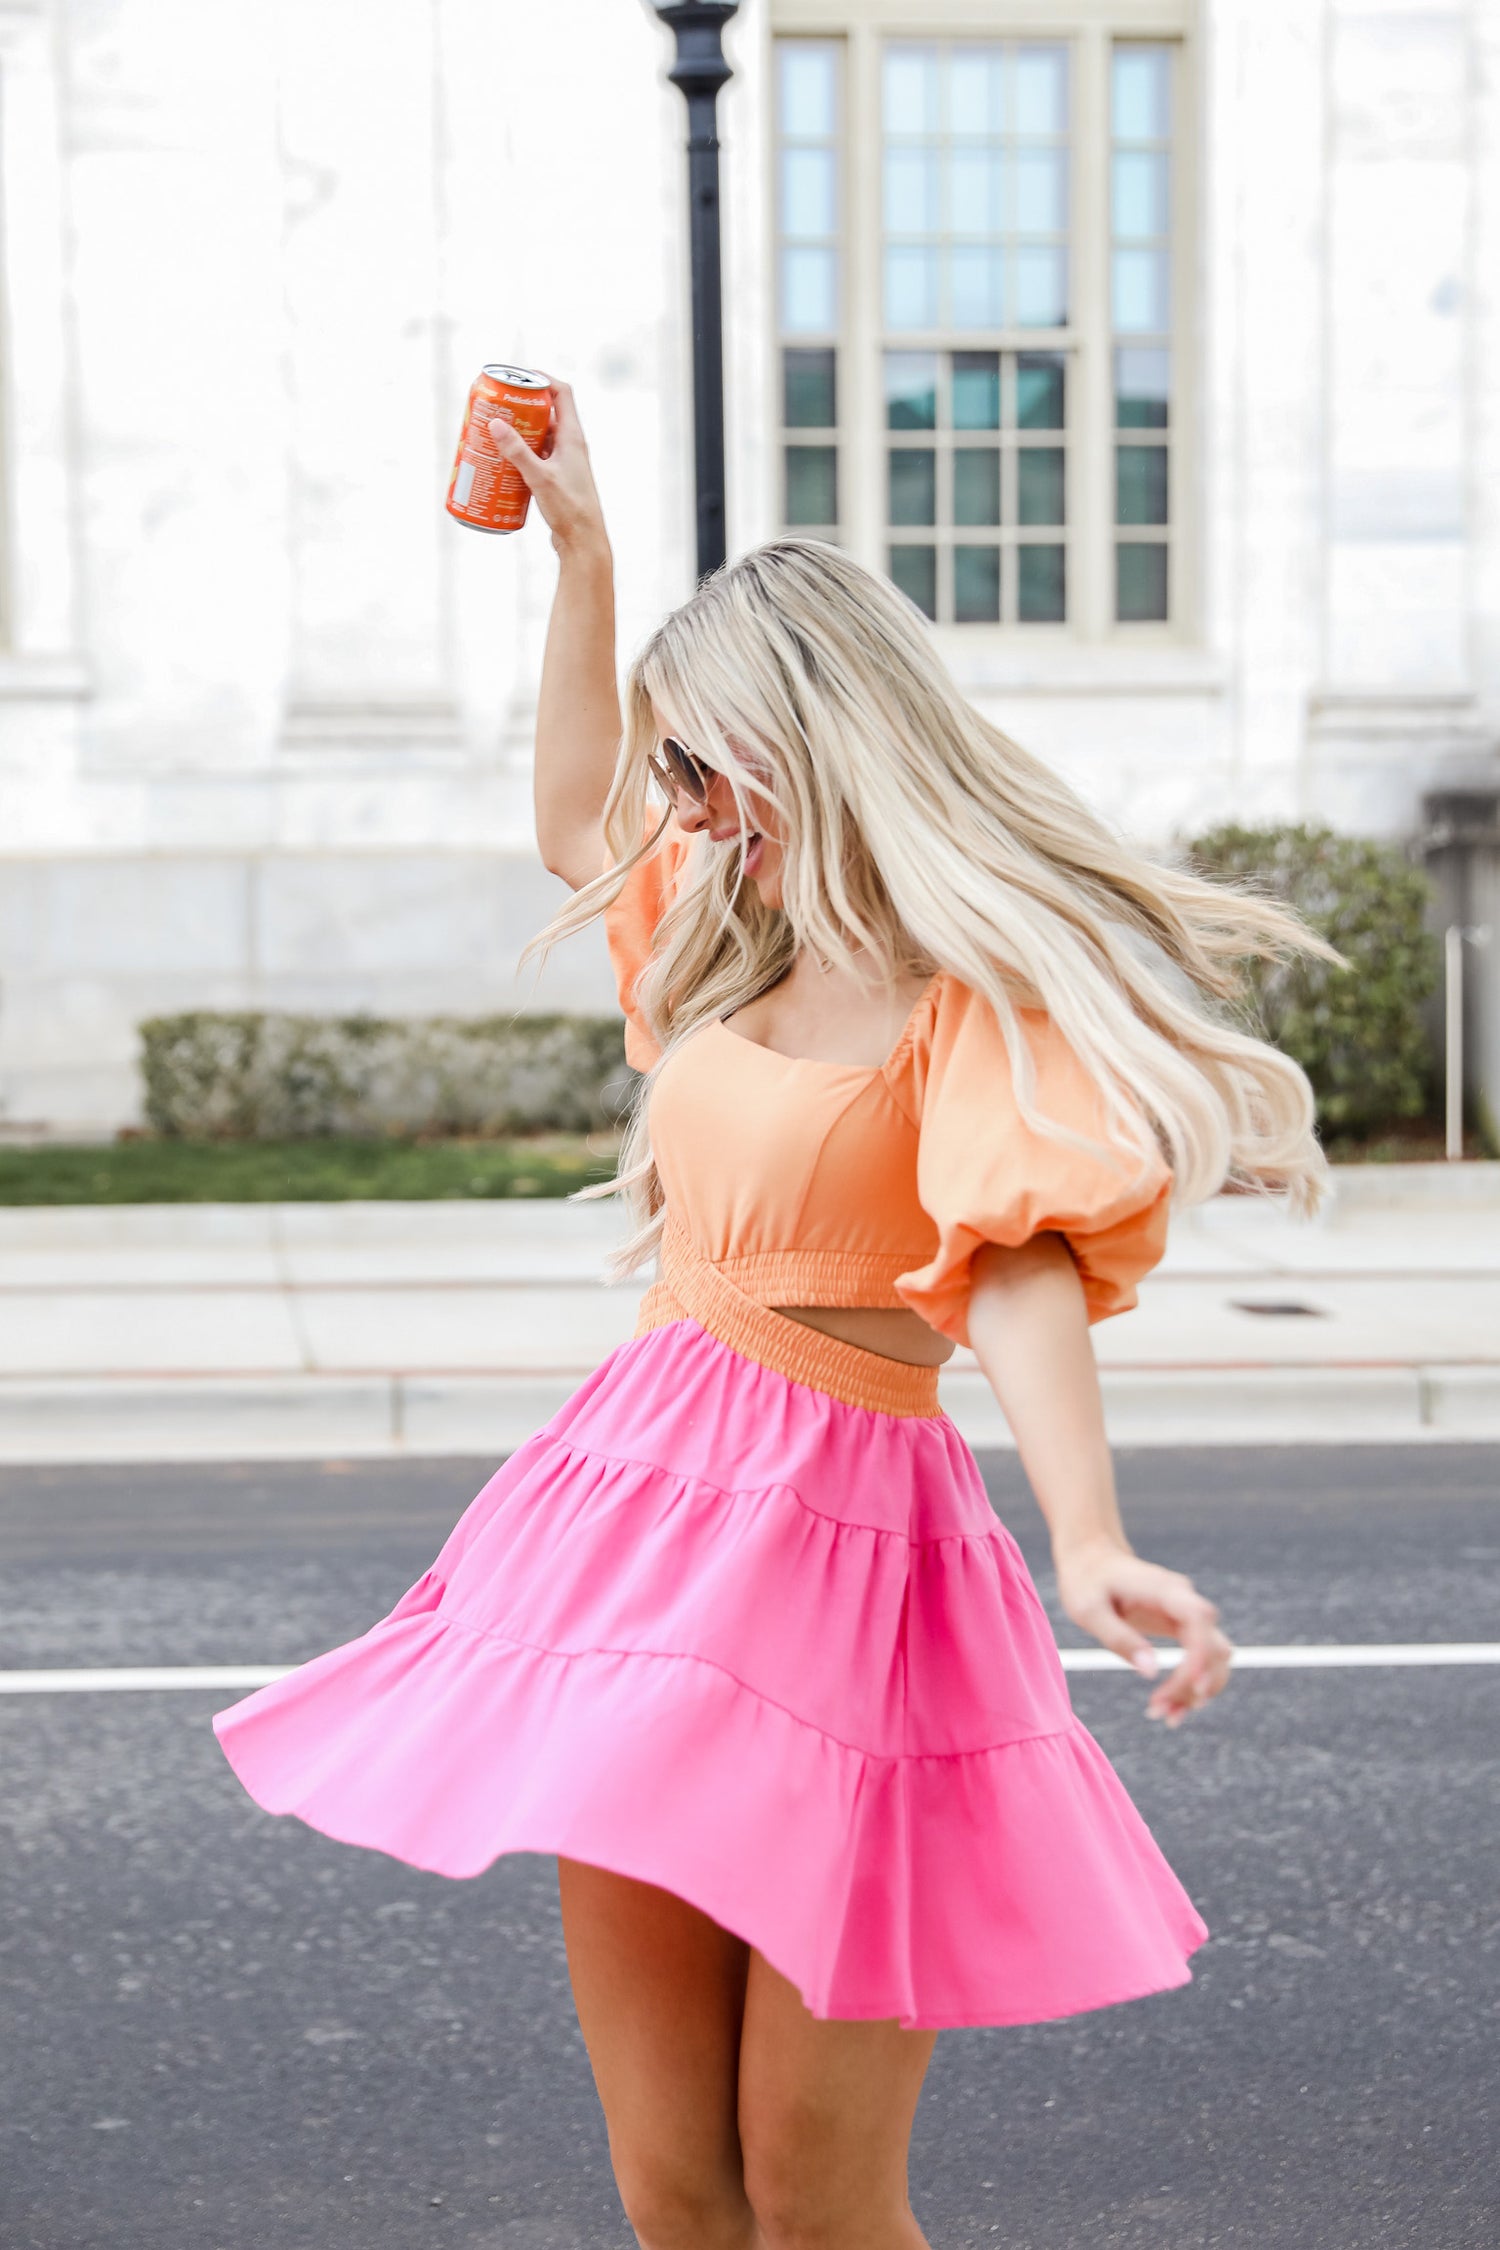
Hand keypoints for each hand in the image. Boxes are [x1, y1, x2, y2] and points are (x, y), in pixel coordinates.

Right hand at [487, 380, 609, 560]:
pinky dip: (522, 452)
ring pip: (541, 436)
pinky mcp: (557, 478)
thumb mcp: (539, 477)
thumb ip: (517, 451)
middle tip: (497, 405)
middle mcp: (571, 445)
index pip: (562, 393)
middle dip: (522, 407)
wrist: (583, 542)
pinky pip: (538, 456)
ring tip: (494, 430)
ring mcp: (565, 462)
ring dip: (520, 431)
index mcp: (573, 437)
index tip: (517, 378)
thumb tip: (495, 423)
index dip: (542, 379)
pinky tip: (503, 459)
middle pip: (547, 413)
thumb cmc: (569, 509)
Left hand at [1053, 1538, 1232, 1726]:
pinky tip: (1171, 1706)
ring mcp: (1187, 1614)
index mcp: (1164, 1589)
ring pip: (1215, 1657)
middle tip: (1161, 1712)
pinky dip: (1193, 1684)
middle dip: (1194, 1684)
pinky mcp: (1183, 1627)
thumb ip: (1119, 1638)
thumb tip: (1151, 1671)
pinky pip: (1201, 1659)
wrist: (1092, 1558)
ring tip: (1166, 1716)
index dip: (1200, 1656)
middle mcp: (1185, 1600)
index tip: (1188, 1689)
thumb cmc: (1087, 1581)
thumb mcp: (1089, 1610)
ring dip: (1199, 1690)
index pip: (1199, 1620)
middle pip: (1214, 1646)